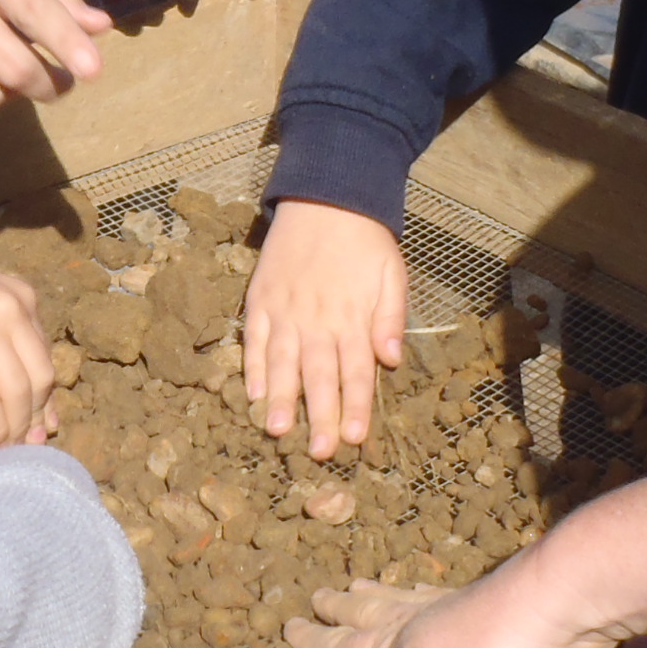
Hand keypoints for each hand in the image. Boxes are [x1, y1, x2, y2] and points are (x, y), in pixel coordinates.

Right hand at [0, 230, 56, 446]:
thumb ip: (4, 334)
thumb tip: (26, 389)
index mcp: (22, 297)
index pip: (45, 357)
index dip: (47, 398)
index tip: (44, 425)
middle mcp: (11, 310)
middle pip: (40, 378)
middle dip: (36, 417)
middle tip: (28, 445)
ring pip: (16, 393)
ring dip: (16, 429)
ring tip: (9, 450)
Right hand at [242, 199, 406, 459]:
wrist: (325, 196)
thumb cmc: (365, 241)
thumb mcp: (392, 273)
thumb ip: (391, 317)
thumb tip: (391, 359)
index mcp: (352, 317)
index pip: (356, 372)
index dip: (356, 407)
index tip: (356, 439)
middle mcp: (317, 319)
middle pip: (319, 376)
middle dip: (321, 416)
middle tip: (321, 451)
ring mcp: (285, 310)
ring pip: (283, 363)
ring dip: (282, 399)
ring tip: (279, 431)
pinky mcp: (261, 299)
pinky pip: (255, 339)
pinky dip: (254, 367)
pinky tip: (254, 394)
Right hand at [286, 567, 622, 647]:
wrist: (556, 606)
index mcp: (393, 647)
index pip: (343, 647)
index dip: (316, 642)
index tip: (289, 626)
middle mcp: (418, 623)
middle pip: (371, 614)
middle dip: (343, 610)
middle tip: (321, 595)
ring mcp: (456, 612)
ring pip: (405, 603)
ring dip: (380, 597)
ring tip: (363, 585)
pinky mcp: (491, 612)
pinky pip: (443, 603)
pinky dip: (428, 598)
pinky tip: (438, 599)